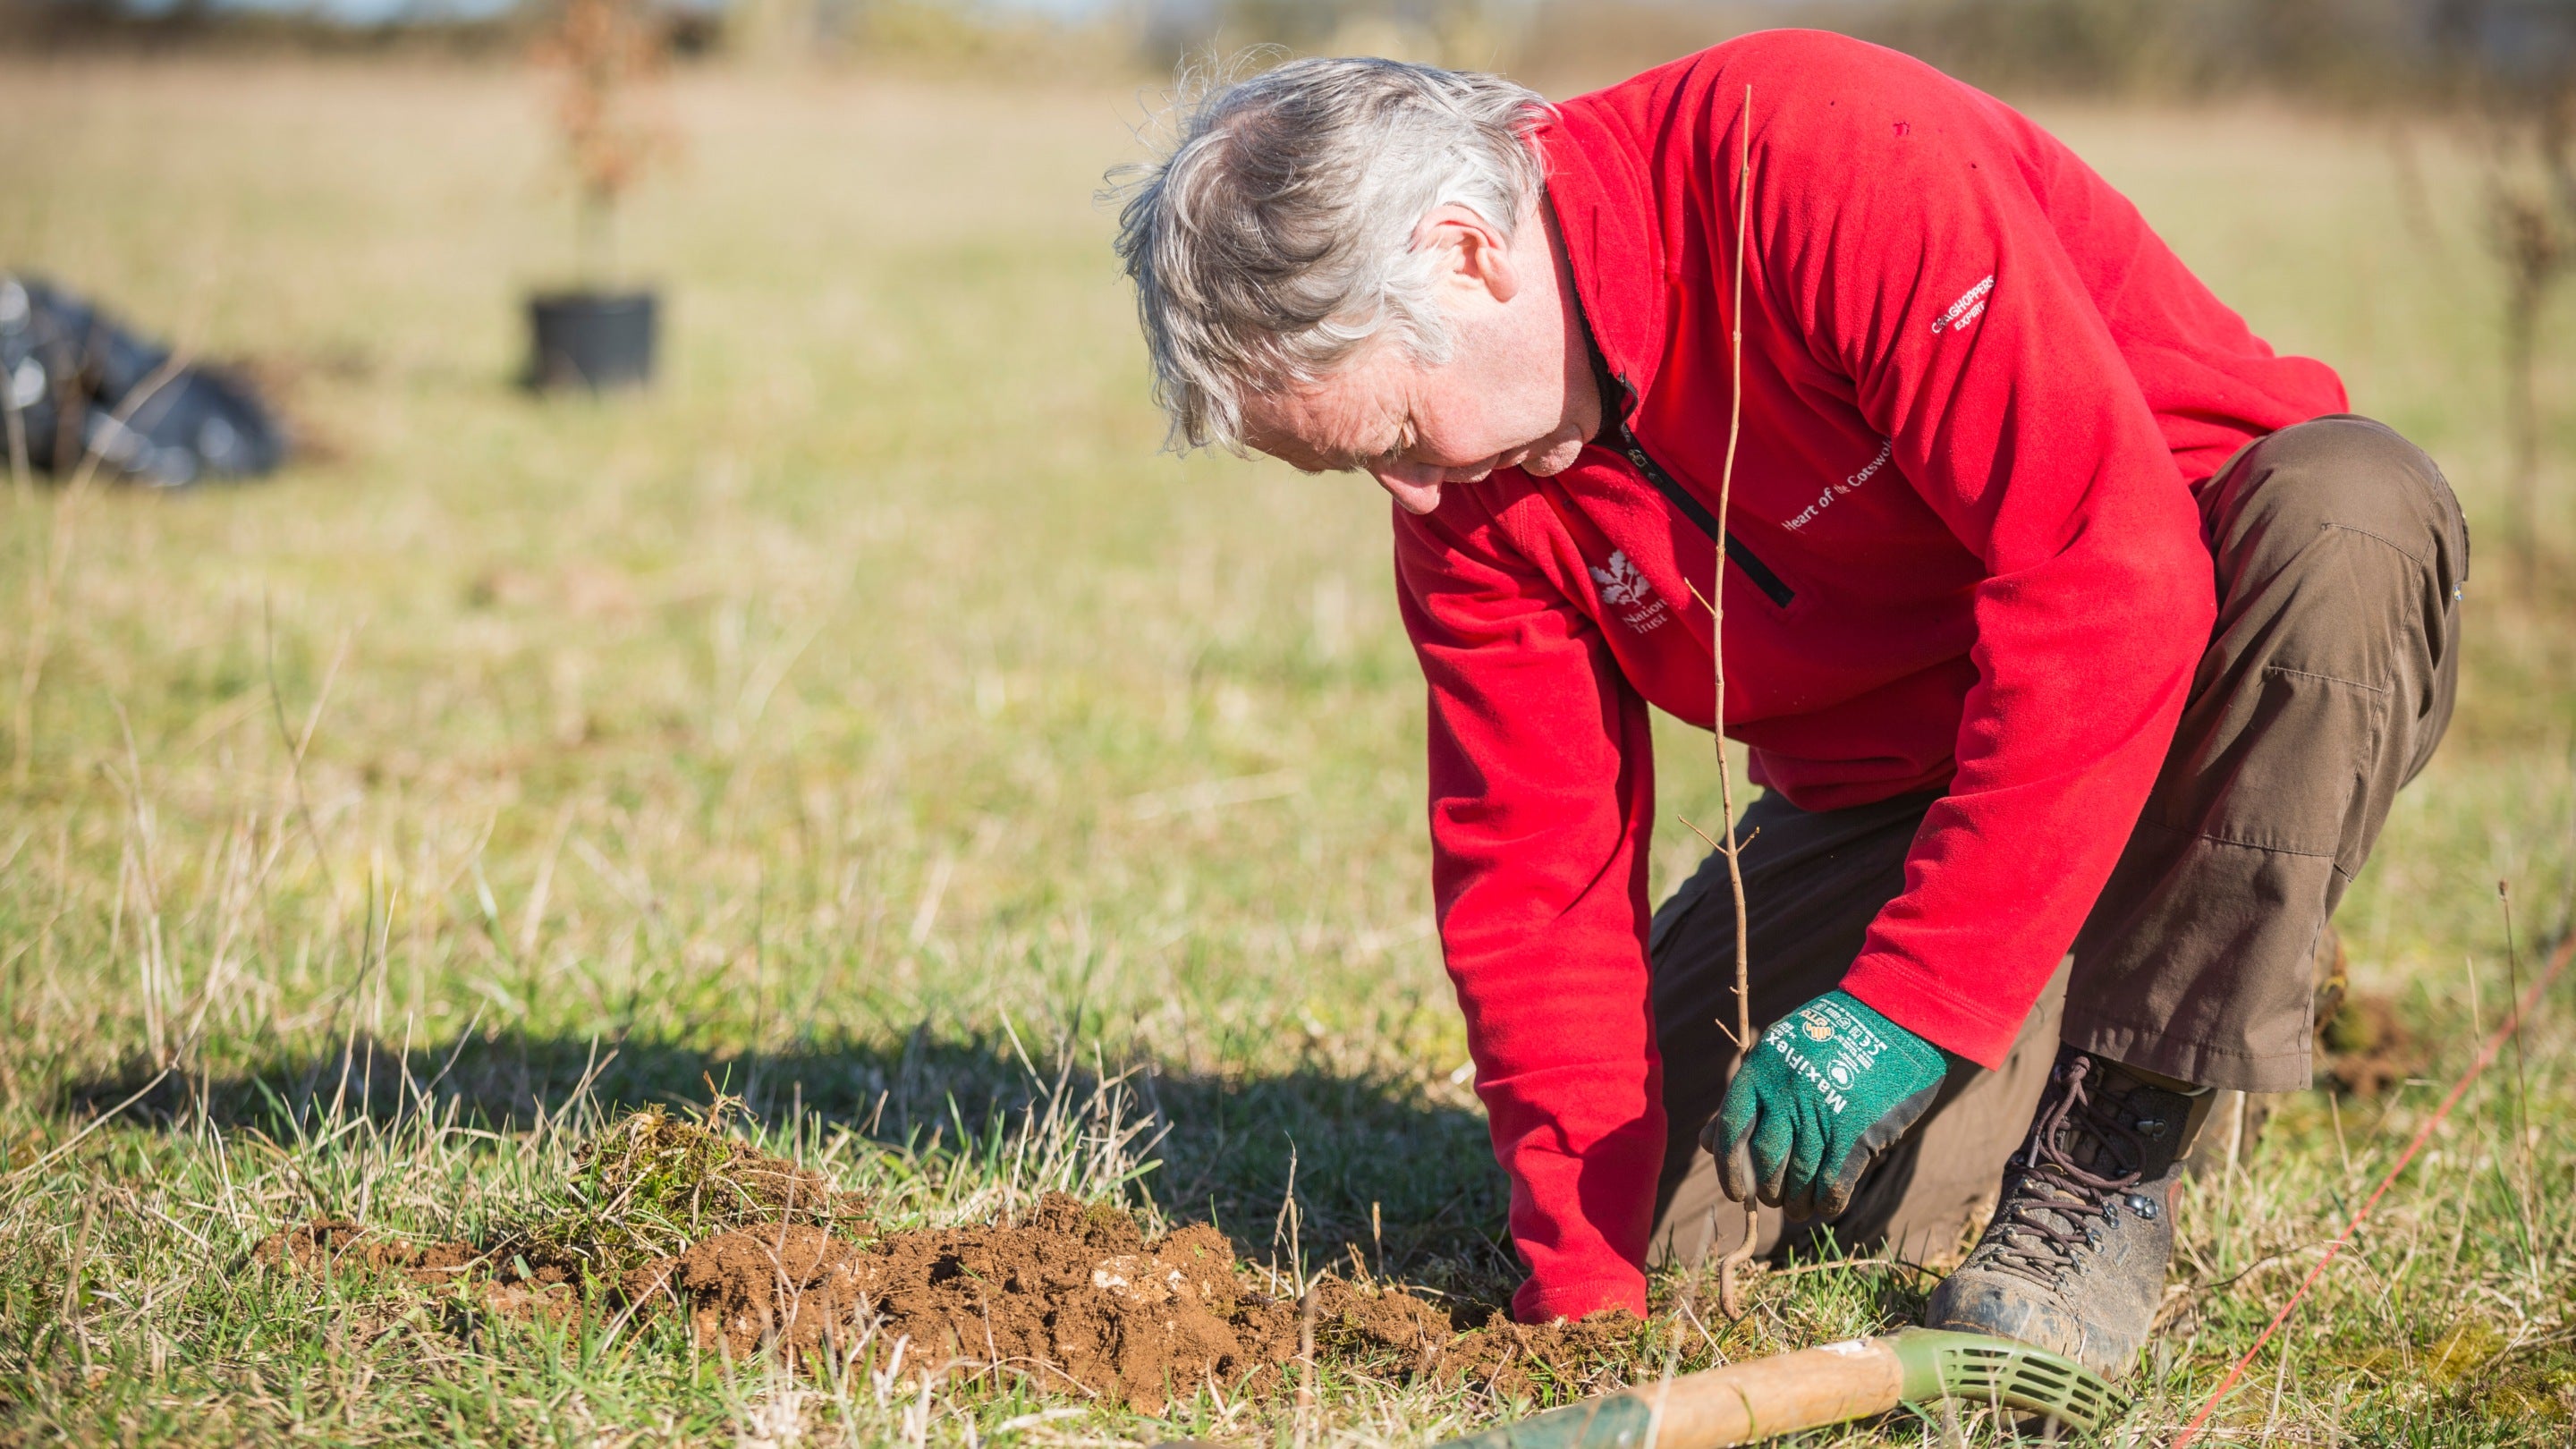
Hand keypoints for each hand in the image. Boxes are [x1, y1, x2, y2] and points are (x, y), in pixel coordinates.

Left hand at [1703, 990, 1948, 1220]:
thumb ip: (1745, 1097)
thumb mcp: (1778, 1052)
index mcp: (1760, 1071)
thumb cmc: (1830, 1037)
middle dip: (1767, 1190)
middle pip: (1765, 1161)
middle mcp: (1786, 1094)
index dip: (1729, 1169)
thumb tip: (1705, 1141)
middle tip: (1773, 1199)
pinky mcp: (1857, 1131)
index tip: (1736, 1193)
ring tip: (1797, 1208)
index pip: (1731, 1131)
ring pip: (1799, 1178)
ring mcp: (1822, 1113)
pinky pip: (1833, 1183)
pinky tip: (1826, 1206)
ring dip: (1796, 1202)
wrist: (1893, 1018)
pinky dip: (1827, 1202)